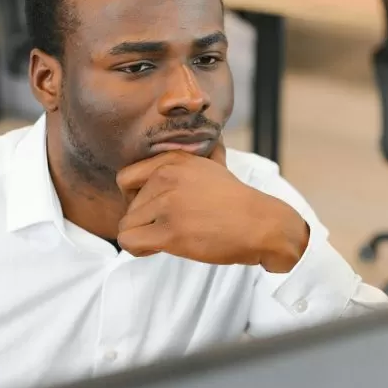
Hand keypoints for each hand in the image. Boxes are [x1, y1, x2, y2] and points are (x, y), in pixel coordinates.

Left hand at [115, 144, 308, 271]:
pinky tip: (159, 249)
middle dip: (143, 220)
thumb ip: (205, 153)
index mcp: (173, 160)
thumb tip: (214, 138)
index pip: (125, 178)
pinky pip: (128, 241)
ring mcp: (167, 204)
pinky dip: (139, 249)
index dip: (135, 197)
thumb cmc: (240, 203)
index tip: (154, 209)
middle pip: (127, 205)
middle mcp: (167, 177)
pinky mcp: (169, 232)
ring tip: (168, 239)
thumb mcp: (217, 166)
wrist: (261, 225)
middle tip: (168, 227)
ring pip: (126, 225)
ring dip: (143, 236)